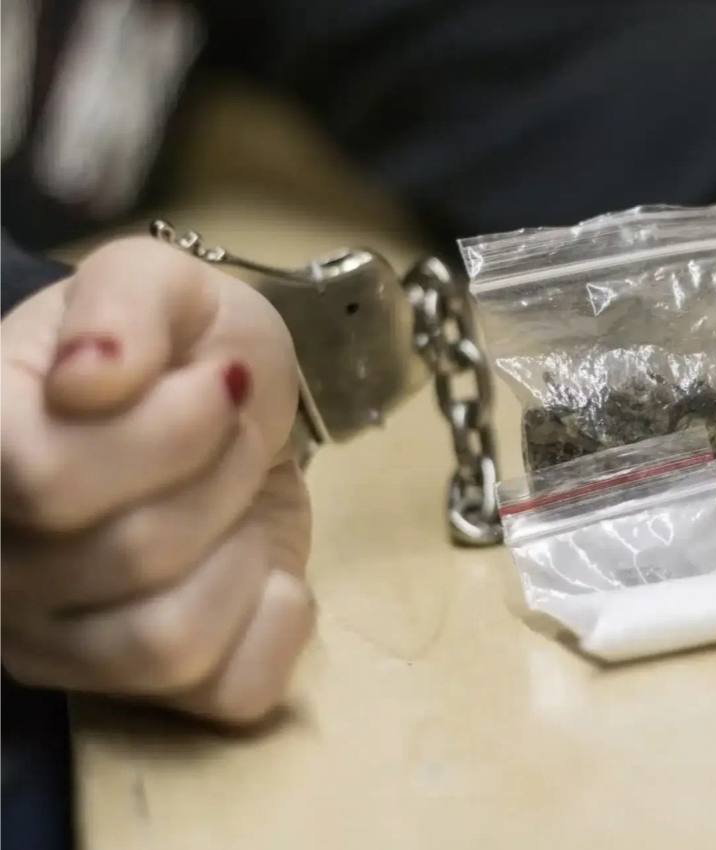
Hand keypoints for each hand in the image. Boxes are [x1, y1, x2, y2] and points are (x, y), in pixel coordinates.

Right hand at [1, 238, 313, 723]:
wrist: (220, 413)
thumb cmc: (181, 350)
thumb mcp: (162, 282)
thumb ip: (124, 300)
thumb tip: (93, 378)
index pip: (50, 481)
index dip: (168, 431)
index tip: (212, 385)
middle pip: (134, 555)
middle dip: (224, 473)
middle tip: (232, 434)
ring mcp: (56, 643)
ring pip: (171, 638)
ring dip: (241, 550)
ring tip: (234, 501)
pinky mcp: (141, 690)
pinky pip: (225, 690)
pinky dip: (274, 621)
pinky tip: (258, 567)